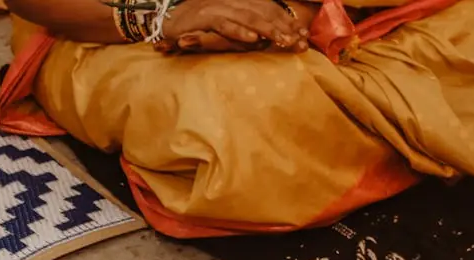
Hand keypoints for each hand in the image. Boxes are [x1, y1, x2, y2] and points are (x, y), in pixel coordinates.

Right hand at [159, 0, 307, 53]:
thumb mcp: (228, 24)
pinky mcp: (204, 17)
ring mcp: (218, 6)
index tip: (304, 35)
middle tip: (300, 42)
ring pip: (248, 17)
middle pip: (264, 12)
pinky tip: (253, 40)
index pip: (269, 8)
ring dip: (268, 30)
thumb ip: (248, 28)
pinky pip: (225, 24)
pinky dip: (239, 31)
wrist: (169, 21)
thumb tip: (269, 39)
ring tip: (284, 41)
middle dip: (284, 27)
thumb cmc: (200, 26)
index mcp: (240, 0)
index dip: (287, 21)